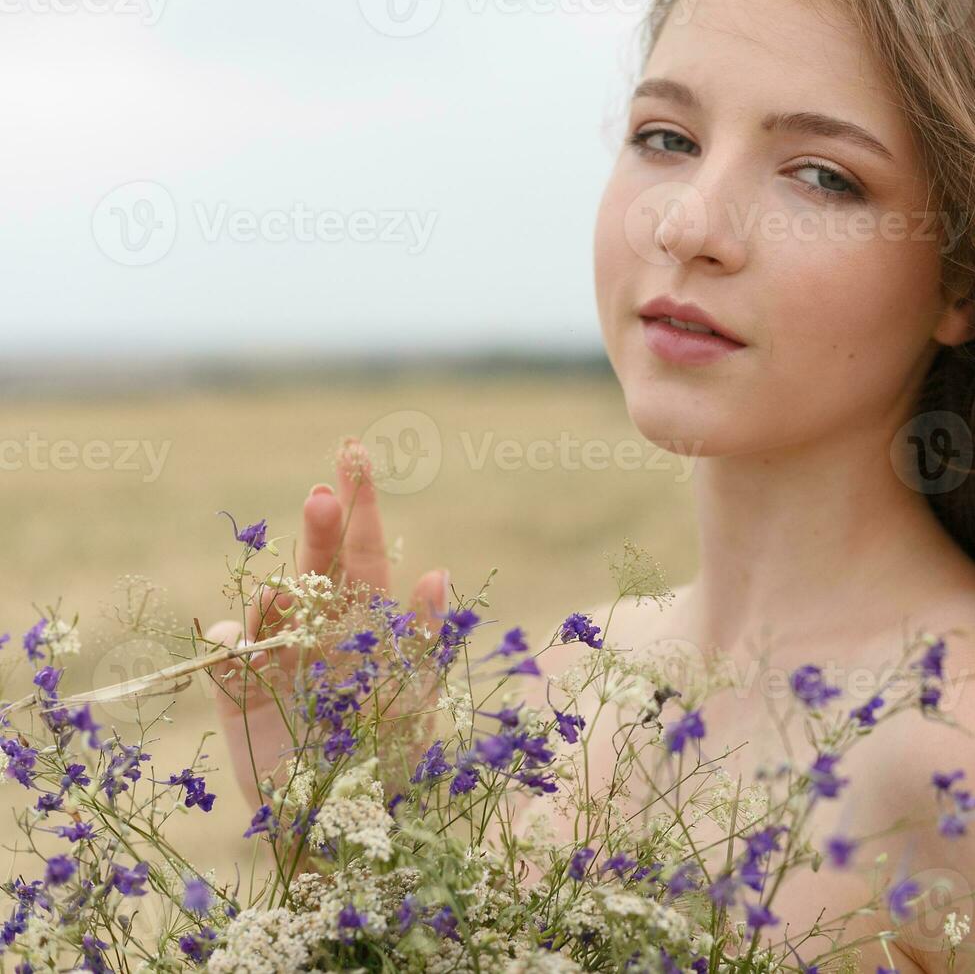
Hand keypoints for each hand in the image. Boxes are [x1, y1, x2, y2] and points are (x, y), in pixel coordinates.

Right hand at [204, 438, 448, 801]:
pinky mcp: (237, 695)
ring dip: (278, 590)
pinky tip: (242, 639)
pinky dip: (231, 645)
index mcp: (366, 623)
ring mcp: (276, 659)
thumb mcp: (418, 698)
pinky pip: (226, 658)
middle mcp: (319, 630)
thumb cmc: (393, 762)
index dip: (359, 504)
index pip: (363, 552)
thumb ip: (426, 637)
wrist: (349, 831)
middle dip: (320, 526)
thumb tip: (437, 570)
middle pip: (316, 565)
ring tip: (292, 587)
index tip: (355, 454)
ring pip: (269, 605)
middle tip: (326, 491)